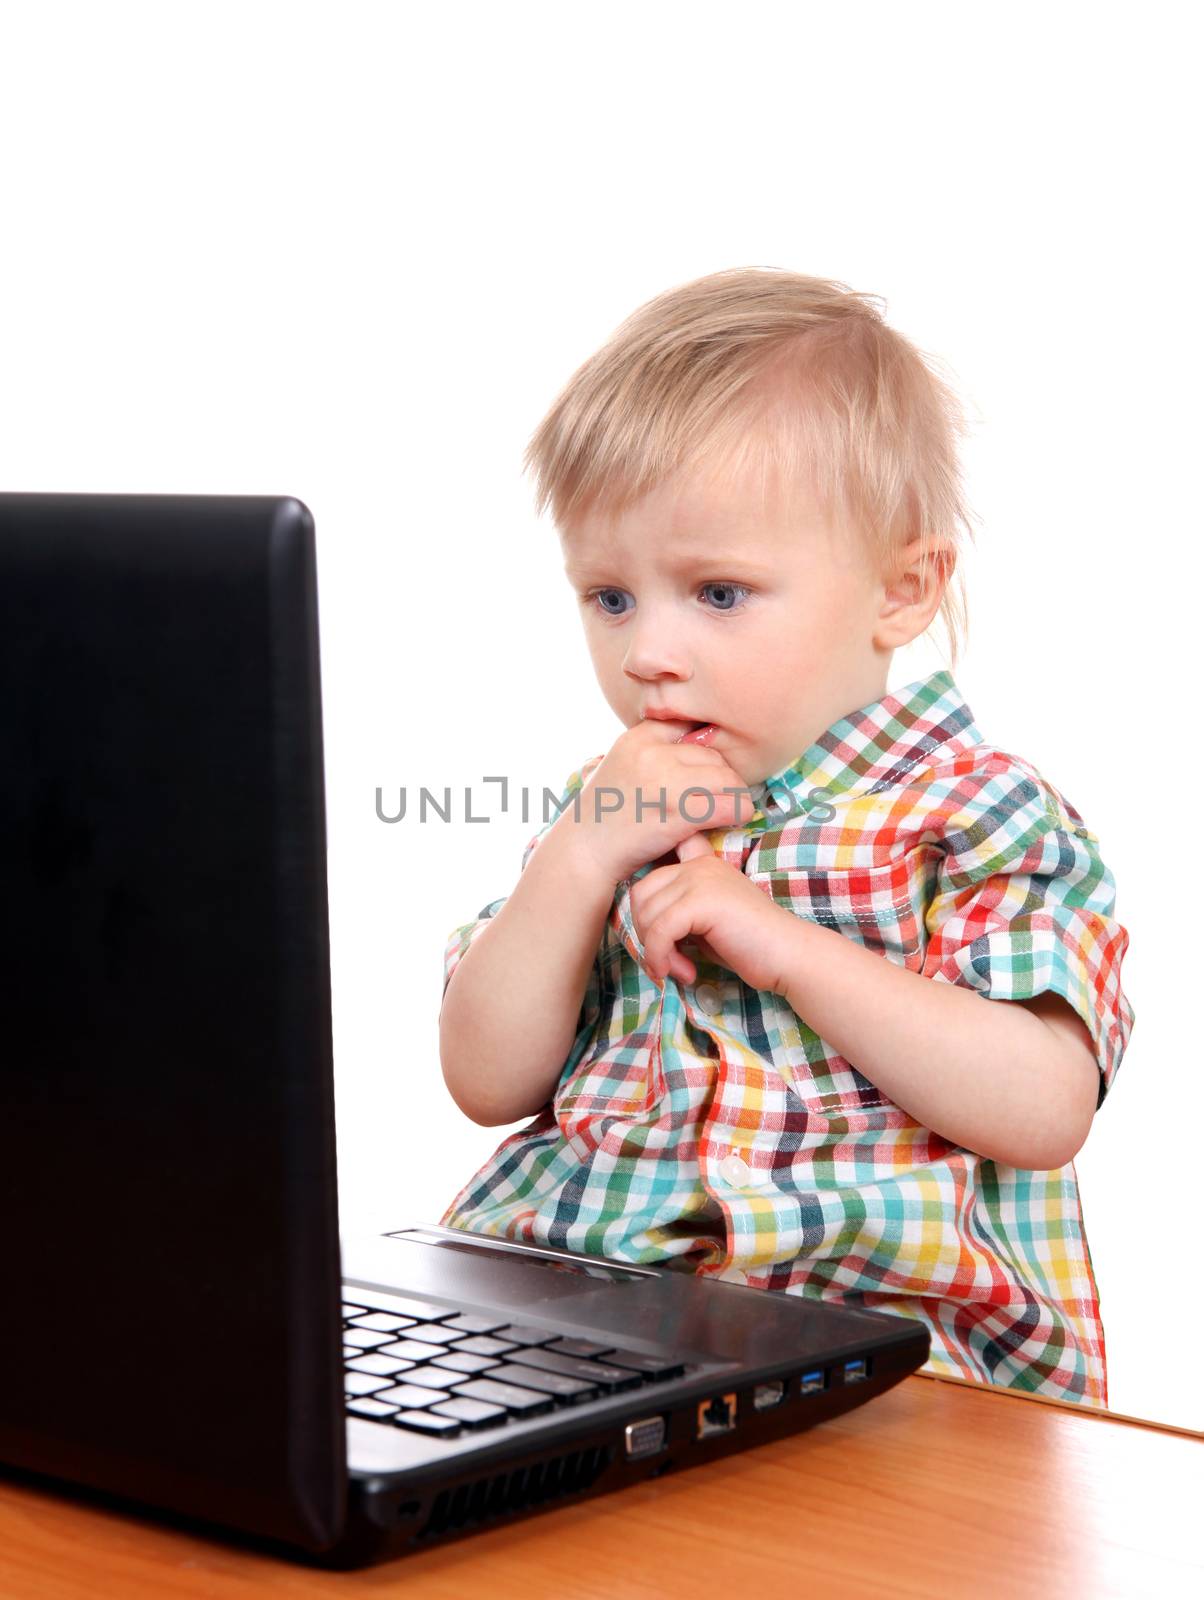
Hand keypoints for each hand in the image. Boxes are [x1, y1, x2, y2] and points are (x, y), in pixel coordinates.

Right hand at [566, 718, 757, 886]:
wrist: (583, 853)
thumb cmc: (604, 815)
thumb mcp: (621, 766)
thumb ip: (653, 752)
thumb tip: (698, 741)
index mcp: (638, 737)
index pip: (690, 727)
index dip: (704, 752)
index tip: (704, 773)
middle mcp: (652, 753)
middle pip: (713, 754)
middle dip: (721, 777)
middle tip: (719, 798)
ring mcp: (665, 781)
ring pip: (727, 777)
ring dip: (735, 795)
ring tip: (729, 810)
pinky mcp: (678, 812)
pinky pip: (729, 805)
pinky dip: (738, 813)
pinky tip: (732, 820)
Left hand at [629, 838, 796, 994]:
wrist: (789, 955)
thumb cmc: (750, 946)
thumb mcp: (706, 923)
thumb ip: (678, 915)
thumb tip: (641, 928)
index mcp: (701, 865)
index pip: (652, 872)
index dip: (645, 902)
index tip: (659, 933)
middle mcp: (699, 865)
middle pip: (641, 894)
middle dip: (646, 933)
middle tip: (668, 962)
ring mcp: (701, 879)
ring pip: (647, 913)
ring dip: (656, 950)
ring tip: (681, 969)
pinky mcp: (702, 901)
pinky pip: (660, 930)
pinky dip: (661, 956)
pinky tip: (684, 972)